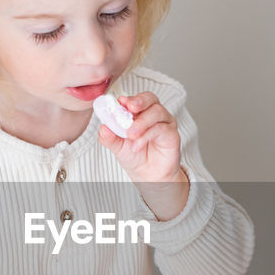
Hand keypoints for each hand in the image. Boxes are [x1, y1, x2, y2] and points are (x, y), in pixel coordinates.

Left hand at [98, 92, 187, 219]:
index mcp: (139, 112)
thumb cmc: (135, 157)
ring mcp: (164, 123)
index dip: (128, 99)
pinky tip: (137, 145)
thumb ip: (109, 136)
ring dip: (142, 122)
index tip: (119, 102)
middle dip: (139, 101)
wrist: (148, 176)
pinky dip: (147, 135)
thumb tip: (103, 127)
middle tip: (129, 107)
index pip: (134, 99)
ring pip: (156, 112)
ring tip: (130, 135)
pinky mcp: (172, 134)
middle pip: (150, 98)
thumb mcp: (117, 146)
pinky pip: (161, 128)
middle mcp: (153, 114)